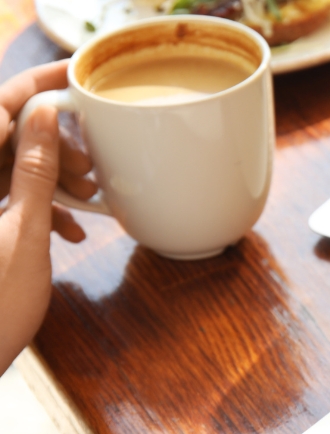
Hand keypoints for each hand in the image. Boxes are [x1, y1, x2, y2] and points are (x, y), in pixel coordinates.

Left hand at [0, 61, 95, 371]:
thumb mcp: (25, 232)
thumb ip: (35, 170)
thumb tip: (46, 115)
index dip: (38, 85)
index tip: (78, 77)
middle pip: (6, 134)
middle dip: (54, 141)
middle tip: (92, 161)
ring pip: (11, 164)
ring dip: (53, 175)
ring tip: (88, 196)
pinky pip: (8, 195)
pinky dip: (41, 204)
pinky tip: (70, 227)